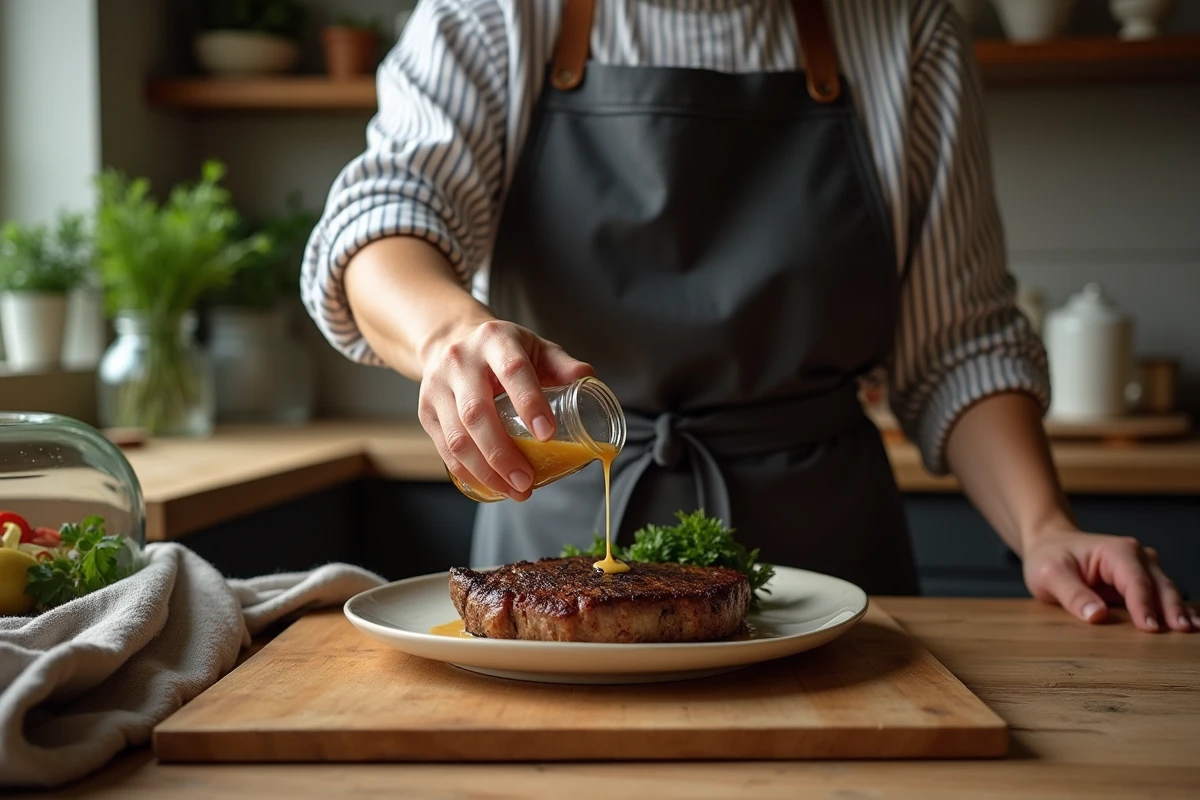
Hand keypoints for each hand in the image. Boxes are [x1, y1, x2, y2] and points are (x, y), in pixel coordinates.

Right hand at [417, 318, 593, 500]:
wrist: (451, 339)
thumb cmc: (504, 350)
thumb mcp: (536, 347)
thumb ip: (563, 365)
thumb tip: (590, 380)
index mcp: (495, 340)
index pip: (512, 371)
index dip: (529, 403)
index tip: (547, 435)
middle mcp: (461, 361)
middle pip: (477, 412)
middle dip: (503, 454)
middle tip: (527, 481)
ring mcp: (438, 386)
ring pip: (457, 437)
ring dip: (485, 471)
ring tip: (514, 491)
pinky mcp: (425, 410)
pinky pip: (444, 448)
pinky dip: (467, 472)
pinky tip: (490, 485)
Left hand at [1022, 528, 1197, 632]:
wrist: (1050, 545)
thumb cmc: (1049, 557)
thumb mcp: (1050, 574)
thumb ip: (1072, 594)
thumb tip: (1096, 616)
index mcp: (1116, 551)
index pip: (1135, 581)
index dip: (1143, 605)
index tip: (1150, 628)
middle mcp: (1137, 557)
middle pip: (1159, 585)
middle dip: (1171, 608)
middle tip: (1181, 631)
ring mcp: (1142, 569)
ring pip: (1166, 591)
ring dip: (1178, 610)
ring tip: (1189, 631)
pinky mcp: (1142, 583)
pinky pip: (1161, 597)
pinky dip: (1174, 610)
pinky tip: (1188, 624)